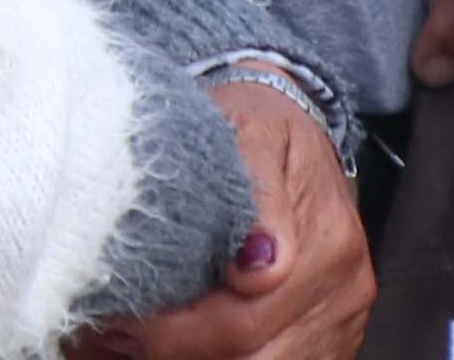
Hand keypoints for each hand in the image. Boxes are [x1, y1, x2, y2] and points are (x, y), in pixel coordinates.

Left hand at [76, 80, 374, 359]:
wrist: (293, 117)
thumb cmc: (259, 123)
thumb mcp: (252, 128)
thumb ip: (256, 187)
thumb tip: (261, 264)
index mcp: (328, 244)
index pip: (244, 318)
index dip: (175, 330)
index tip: (119, 320)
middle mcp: (342, 292)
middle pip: (253, 356)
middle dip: (176, 351)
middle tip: (110, 335)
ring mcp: (338, 319)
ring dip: (194, 358)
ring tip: (131, 342)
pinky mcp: (327, 335)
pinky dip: (223, 358)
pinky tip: (172, 343)